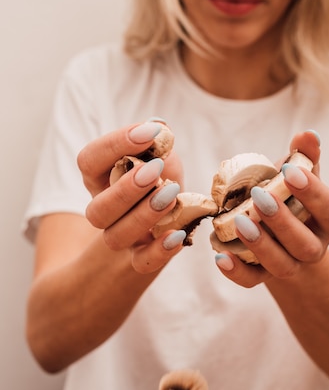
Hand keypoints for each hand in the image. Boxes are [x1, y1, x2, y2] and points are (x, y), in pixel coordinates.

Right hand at [80, 121, 185, 272]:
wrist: (175, 214)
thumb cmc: (162, 178)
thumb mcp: (160, 155)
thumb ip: (157, 142)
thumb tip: (159, 127)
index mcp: (99, 179)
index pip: (89, 161)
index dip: (114, 145)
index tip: (149, 132)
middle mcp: (103, 210)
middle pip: (97, 210)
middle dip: (126, 189)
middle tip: (156, 169)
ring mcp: (121, 237)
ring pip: (115, 237)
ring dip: (143, 216)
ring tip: (171, 194)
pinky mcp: (141, 257)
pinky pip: (142, 263)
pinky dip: (159, 252)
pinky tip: (178, 235)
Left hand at [214, 130, 328, 285]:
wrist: (281, 235)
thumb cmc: (292, 199)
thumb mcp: (299, 177)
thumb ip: (304, 157)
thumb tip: (308, 134)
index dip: (313, 193)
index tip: (289, 172)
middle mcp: (313, 249)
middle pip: (304, 244)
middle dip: (283, 221)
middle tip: (259, 196)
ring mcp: (289, 266)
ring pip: (281, 266)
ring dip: (261, 245)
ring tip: (239, 221)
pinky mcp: (263, 277)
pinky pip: (251, 281)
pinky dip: (236, 272)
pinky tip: (220, 255)